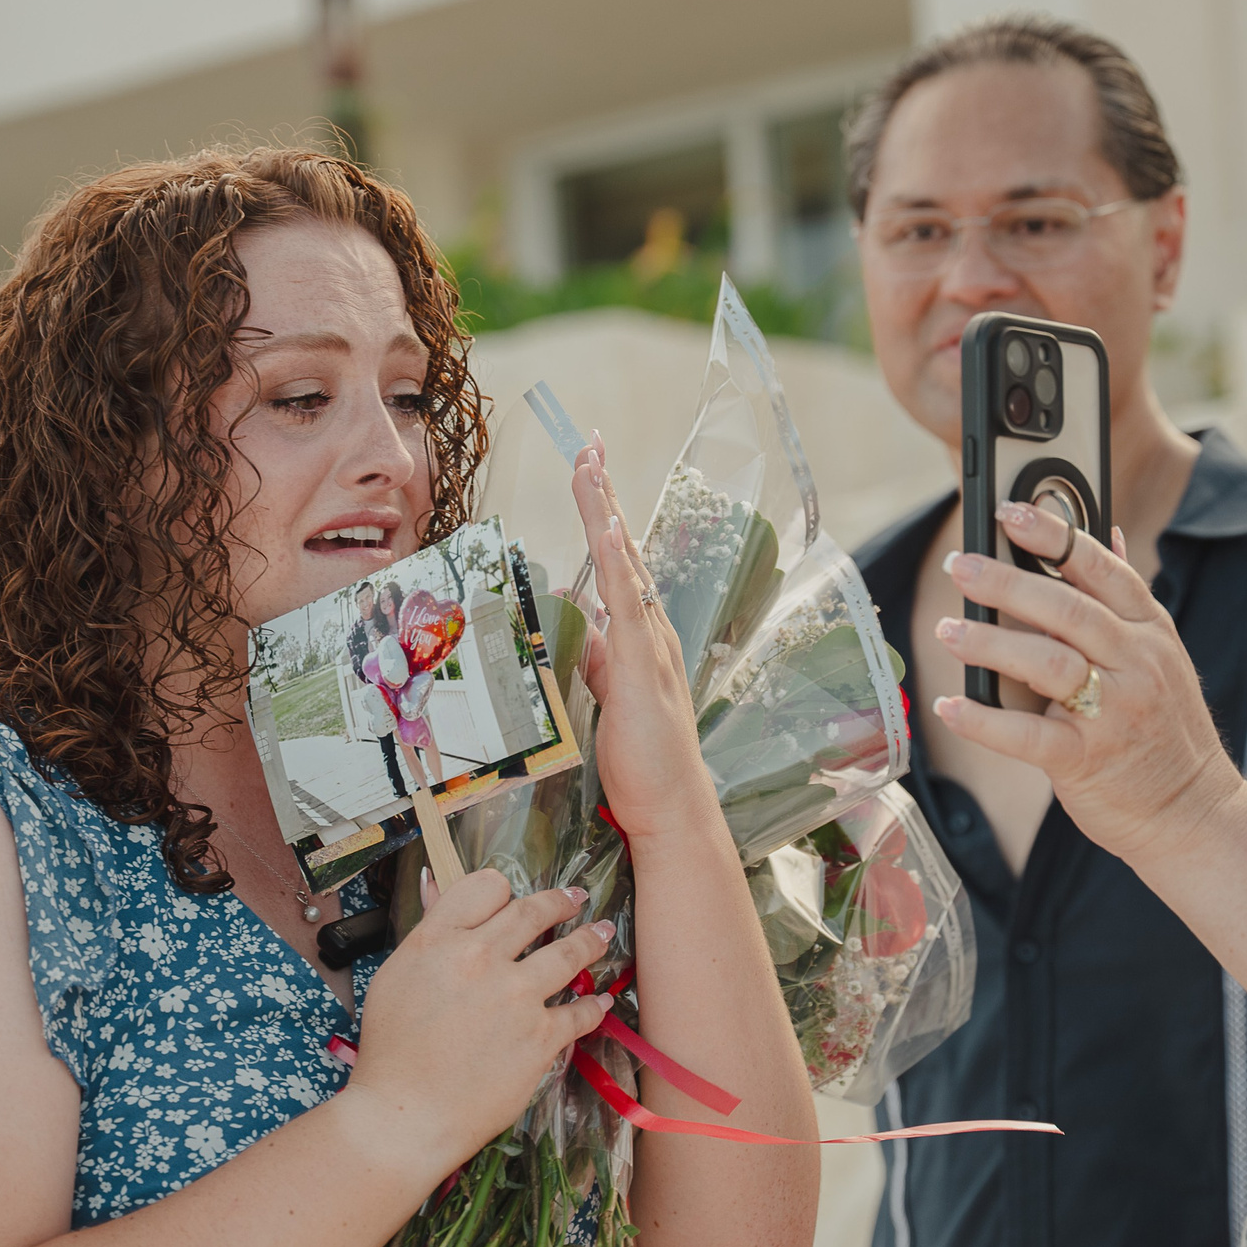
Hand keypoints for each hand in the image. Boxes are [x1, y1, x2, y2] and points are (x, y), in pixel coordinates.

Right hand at [345, 870, 612, 1166]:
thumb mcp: (394, 978)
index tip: (515, 897)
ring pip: (568, 952)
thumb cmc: (391, 1054)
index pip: (485, 887)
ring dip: (591, 940)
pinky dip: (594, 1005)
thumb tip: (439, 891)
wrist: (406, 1114)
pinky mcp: (540, 1036)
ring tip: (602, 934)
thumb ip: (428, 937)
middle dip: (561, 901)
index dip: (503, 890)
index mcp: (439, 940)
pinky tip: (599, 1002)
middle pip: (533, 912)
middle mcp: (480, 958)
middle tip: (576, 899)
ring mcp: (515, 996)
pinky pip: (580, 1012)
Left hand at [569, 436, 712, 842]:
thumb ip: (595, 652)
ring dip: (606, 512)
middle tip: (587, 442)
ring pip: (624, 562)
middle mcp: (649, 628)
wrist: (670, 804)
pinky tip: (609, 529)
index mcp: (637, 633)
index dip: (601, 513)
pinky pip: (628, 604)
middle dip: (602, 493)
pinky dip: (619, 563)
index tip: (587, 468)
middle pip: (622, 546)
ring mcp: (649, 644)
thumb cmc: (640, 756)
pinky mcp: (643, 666)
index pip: (616, 559)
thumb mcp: (606, 692)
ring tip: (591, 465)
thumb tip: (576, 616)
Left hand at [931, 498, 1243, 864]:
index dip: (1055, 534)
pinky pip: (1029, 735)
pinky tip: (950, 705)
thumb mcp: (1162, 655)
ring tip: (949, 630)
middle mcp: (1137, 664)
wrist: (1194, 814)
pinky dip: (983, 720)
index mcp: (1151, 631)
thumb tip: (1112, 534)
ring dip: (990, 643)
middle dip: (1007, 581)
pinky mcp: (1089, 761)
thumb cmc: (1165, 731)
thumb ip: (1128, 600)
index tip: (1009, 511)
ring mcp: (1115, 713)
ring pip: (1047, 663)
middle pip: (1067, 608)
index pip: (1103, 568)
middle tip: (959, 565)